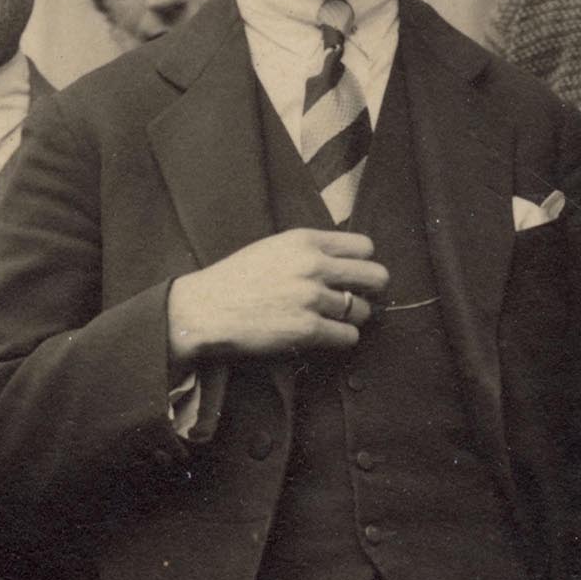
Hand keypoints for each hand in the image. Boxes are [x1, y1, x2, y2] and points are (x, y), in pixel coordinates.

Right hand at [168, 225, 396, 365]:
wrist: (204, 310)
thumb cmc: (235, 280)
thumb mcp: (274, 248)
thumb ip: (309, 250)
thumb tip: (346, 262)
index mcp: (305, 241)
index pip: (364, 246)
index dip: (362, 263)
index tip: (353, 275)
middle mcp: (313, 266)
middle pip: (376, 276)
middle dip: (369, 290)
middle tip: (355, 299)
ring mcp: (311, 298)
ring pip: (361, 310)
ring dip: (351, 318)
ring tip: (330, 319)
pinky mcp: (307, 330)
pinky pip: (348, 337)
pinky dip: (341, 338)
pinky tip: (324, 335)